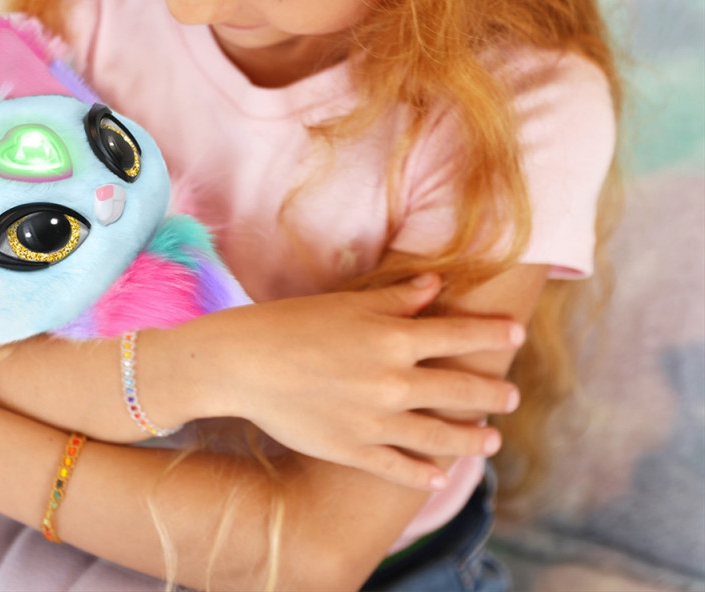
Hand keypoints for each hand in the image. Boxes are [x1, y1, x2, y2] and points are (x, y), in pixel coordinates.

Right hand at [166, 273, 523, 489]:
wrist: (244, 363)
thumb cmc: (292, 322)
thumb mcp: (347, 303)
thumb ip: (397, 299)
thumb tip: (436, 285)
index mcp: (393, 339)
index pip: (458, 336)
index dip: (491, 333)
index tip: (515, 332)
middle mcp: (393, 383)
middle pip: (460, 391)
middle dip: (492, 393)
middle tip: (512, 396)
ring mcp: (376, 422)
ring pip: (440, 436)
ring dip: (472, 438)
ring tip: (490, 440)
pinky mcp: (354, 450)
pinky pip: (400, 468)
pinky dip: (424, 473)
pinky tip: (440, 474)